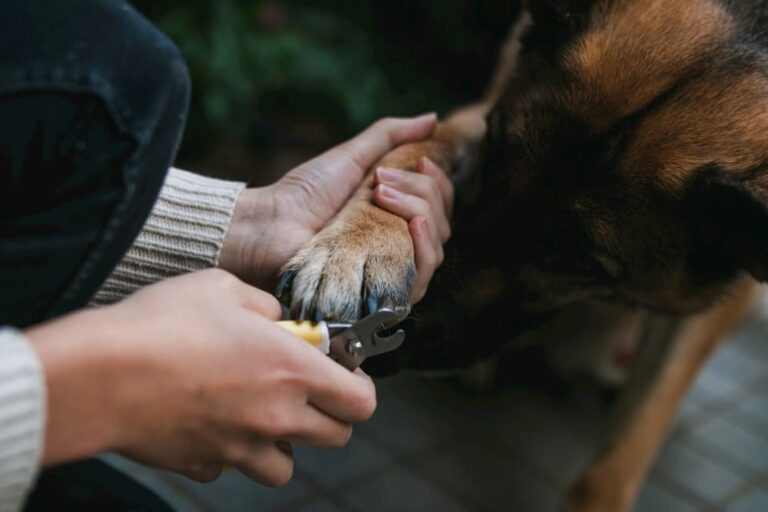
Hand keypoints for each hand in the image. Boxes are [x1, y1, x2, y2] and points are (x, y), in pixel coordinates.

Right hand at [26, 269, 375, 485]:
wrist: (100, 374)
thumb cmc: (162, 323)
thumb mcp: (223, 287)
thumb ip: (265, 305)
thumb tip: (277, 319)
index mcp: (293, 370)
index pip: (361, 400)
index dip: (359, 386)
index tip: (344, 373)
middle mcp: (276, 416)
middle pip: (336, 437)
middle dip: (330, 416)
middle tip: (306, 391)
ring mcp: (240, 446)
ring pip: (286, 467)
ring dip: (283, 444)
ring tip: (259, 415)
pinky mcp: (204, 462)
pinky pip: (230, 466)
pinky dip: (228, 452)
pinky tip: (210, 423)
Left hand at [219, 114, 445, 293]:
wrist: (273, 225)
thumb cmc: (304, 193)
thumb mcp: (351, 155)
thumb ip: (390, 136)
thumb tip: (433, 119)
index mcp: (394, 215)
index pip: (439, 204)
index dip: (437, 182)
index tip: (419, 162)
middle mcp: (397, 244)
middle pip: (441, 223)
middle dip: (422, 191)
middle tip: (380, 183)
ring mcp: (391, 270)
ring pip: (435, 248)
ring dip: (422, 212)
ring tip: (383, 197)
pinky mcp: (382, 293)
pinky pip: (422, 278)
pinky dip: (427, 248)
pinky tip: (416, 225)